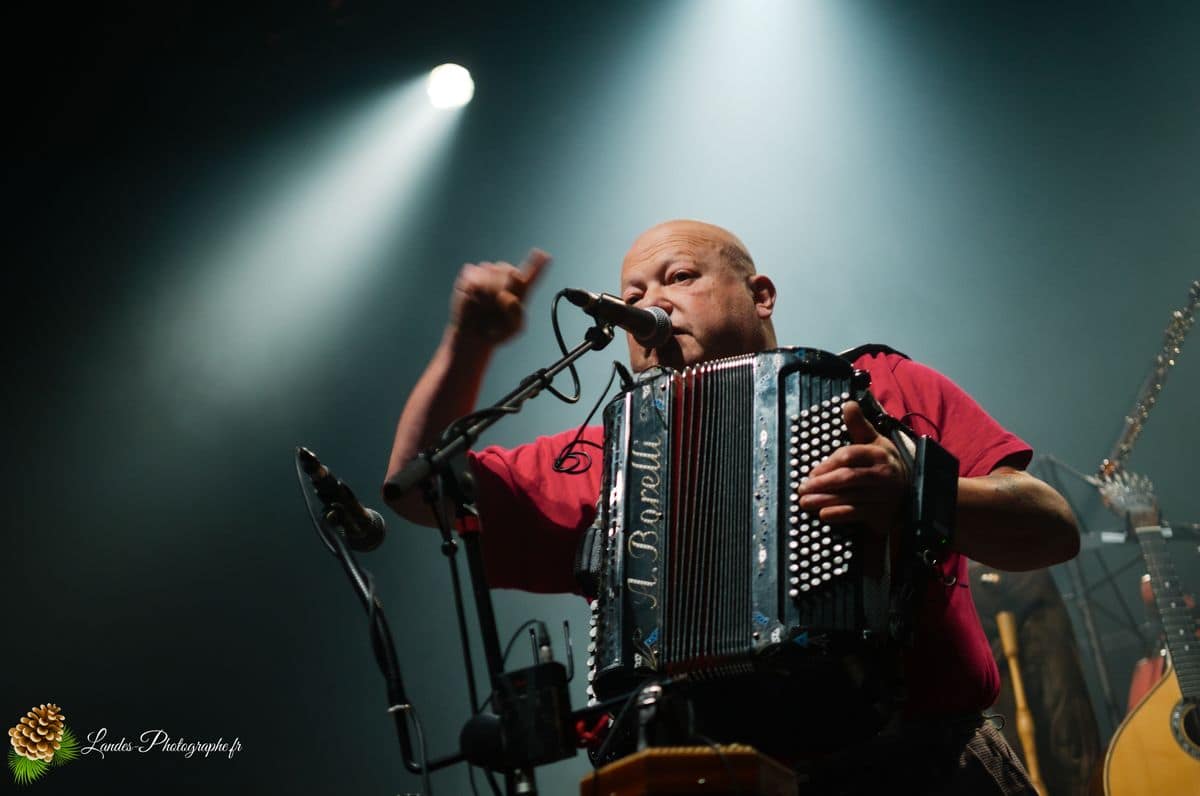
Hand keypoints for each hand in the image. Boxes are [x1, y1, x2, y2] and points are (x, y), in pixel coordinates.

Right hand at [449, 249, 550, 343]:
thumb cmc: (496, 332)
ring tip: (485, 305)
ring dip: (488, 289)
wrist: (473, 337)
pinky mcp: (470, 275)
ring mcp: (487, 274)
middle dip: (504, 286)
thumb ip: (516, 312)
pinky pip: (474, 274)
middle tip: (497, 304)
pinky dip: (474, 288)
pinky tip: (474, 299)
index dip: (538, 264)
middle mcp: (505, 278)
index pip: (533, 275)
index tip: (544, 255)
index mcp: (521, 290)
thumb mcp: (513, 328)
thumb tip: (505, 295)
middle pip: (510, 271)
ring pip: (491, 270)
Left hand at [797, 400, 908, 538]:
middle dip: (822, 484)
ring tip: (804, 503)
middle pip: (847, 478)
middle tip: (802, 488)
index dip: (827, 465)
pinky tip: (823, 514)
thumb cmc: (882, 463)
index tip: (811, 473)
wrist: (907, 491)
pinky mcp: (881, 512)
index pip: (848, 456)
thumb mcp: (874, 441)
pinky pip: (856, 514)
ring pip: (849, 497)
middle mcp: (882, 473)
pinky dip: (838, 515)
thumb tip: (849, 404)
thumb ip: (859, 425)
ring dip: (824, 500)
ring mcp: (882, 495)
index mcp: (877, 453)